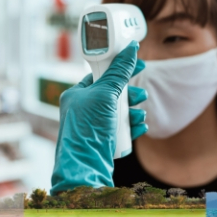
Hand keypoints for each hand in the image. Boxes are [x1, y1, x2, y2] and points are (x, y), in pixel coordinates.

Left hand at [50, 40, 147, 194]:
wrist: (86, 167)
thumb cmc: (89, 129)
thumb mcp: (105, 94)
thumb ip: (119, 72)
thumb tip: (131, 50)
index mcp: (77, 94)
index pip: (100, 74)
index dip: (120, 68)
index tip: (138, 65)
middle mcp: (83, 109)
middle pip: (113, 93)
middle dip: (130, 95)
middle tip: (140, 97)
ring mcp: (93, 126)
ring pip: (119, 112)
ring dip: (133, 112)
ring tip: (140, 116)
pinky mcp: (103, 141)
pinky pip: (121, 128)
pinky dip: (132, 127)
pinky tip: (140, 127)